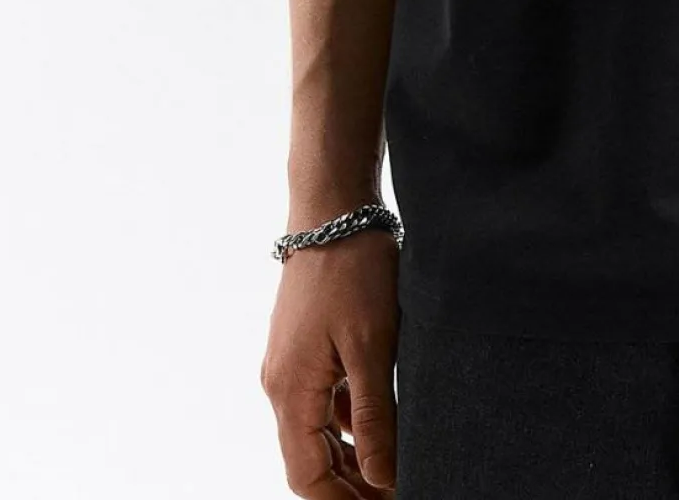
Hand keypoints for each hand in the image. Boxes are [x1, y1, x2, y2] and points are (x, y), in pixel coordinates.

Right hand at [261, 230, 401, 494]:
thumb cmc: (353, 270)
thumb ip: (376, 418)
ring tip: (396, 468)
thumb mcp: (374, 346)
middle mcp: (281, 385)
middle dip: (350, 486)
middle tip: (397, 491)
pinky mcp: (306, 348)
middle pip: (310, 461)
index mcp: (290, 391)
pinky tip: (386, 426)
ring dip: (352, 457)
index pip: (307, 477)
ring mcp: (291, 365)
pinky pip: (325, 402)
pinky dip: (351, 423)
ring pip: (318, 433)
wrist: (334, 207)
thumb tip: (383, 479)